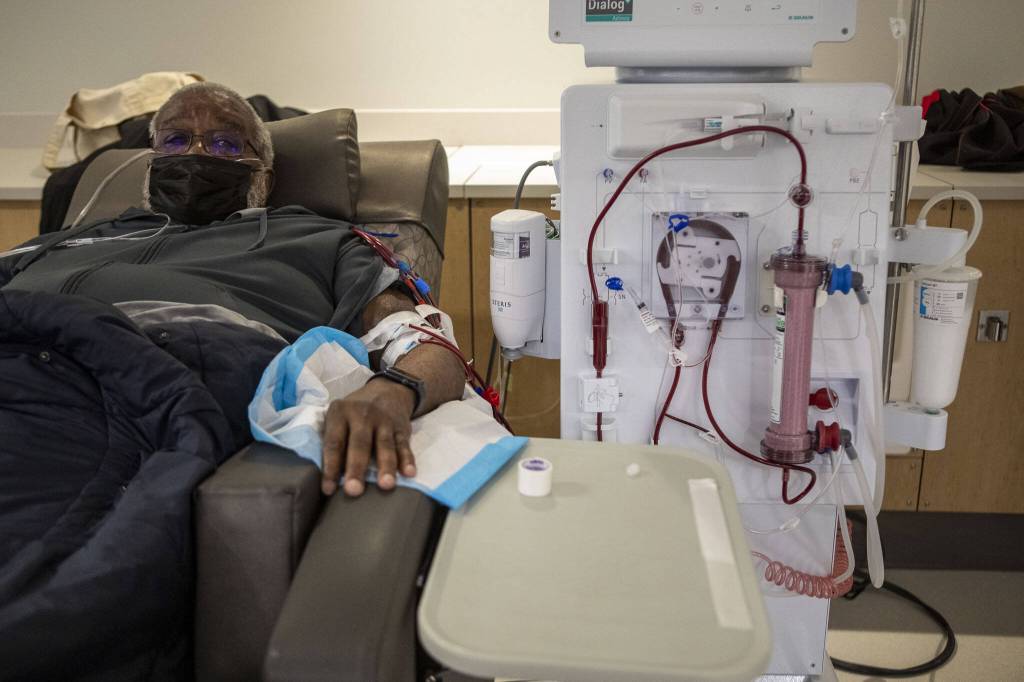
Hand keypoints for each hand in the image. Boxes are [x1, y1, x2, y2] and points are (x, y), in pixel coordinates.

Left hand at [321, 379, 416, 495]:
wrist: (388, 390)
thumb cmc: (355, 412)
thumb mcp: (339, 415)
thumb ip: (333, 438)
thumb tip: (326, 474)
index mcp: (340, 413)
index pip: (334, 443)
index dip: (331, 467)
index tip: (328, 489)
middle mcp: (362, 415)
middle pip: (359, 444)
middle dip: (356, 468)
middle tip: (353, 490)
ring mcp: (384, 421)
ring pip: (385, 445)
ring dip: (386, 466)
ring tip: (385, 485)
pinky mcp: (401, 427)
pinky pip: (404, 445)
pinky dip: (407, 459)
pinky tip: (409, 473)